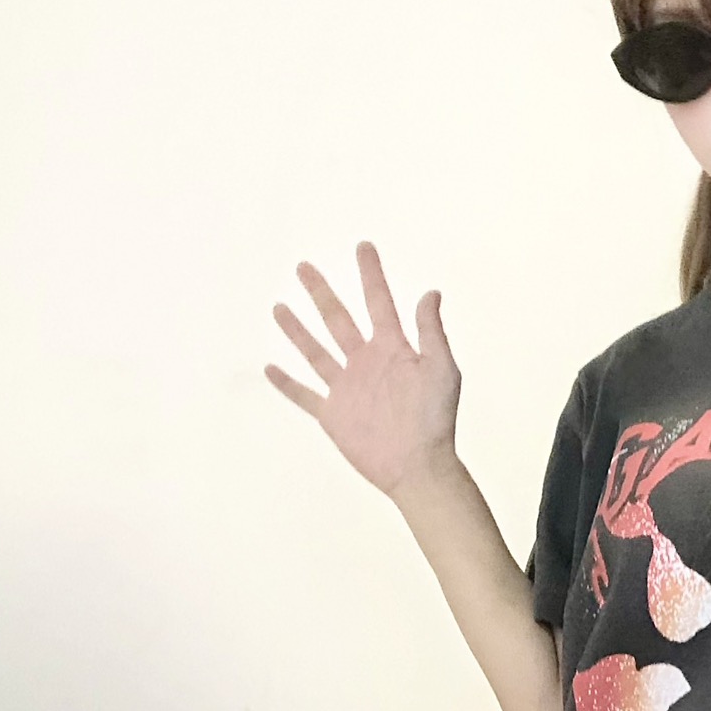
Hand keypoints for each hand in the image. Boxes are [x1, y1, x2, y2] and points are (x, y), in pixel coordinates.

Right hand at [265, 240, 461, 497]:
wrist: (418, 464)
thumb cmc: (436, 418)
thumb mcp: (441, 368)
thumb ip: (431, 331)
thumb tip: (430, 292)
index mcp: (392, 349)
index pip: (378, 302)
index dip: (371, 274)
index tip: (363, 246)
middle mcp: (366, 363)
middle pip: (337, 319)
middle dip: (321, 293)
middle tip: (304, 266)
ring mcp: (348, 388)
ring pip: (315, 351)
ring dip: (297, 329)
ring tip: (280, 306)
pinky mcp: (334, 414)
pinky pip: (304, 395)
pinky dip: (287, 383)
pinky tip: (270, 367)